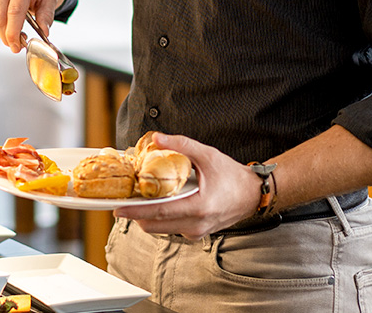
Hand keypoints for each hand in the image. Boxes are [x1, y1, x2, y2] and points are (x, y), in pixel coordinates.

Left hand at [114, 132, 262, 238]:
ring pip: (161, 229)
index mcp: (199, 207)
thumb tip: (157, 138)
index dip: (137, 212)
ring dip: (147, 218)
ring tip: (138, 201)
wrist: (252, 195)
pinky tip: (156, 205)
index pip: (160, 212)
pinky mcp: (196, 233)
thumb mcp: (208, 155)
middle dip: (136, 216)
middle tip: (123, 202)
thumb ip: (182, 145)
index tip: (119, 209)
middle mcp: (196, 224)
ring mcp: (196, 232)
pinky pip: (171, 229)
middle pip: (155, 225)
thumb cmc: (232, 176)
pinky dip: (160, 219)